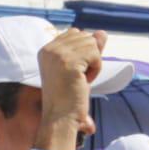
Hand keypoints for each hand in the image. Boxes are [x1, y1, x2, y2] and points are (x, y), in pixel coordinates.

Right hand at [35, 29, 105, 149]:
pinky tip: (84, 80)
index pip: (75, 33)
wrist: (61, 116)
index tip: (73, 71)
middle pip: (85, 36)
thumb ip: (89, 48)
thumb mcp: (80, 66)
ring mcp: (58, 54)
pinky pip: (96, 55)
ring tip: (80, 79)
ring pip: (92, 44)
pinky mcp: (68, 61)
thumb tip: (102, 32)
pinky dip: (96, 69)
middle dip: (89, 56)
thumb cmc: (70, 95)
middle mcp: (49, 49)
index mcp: (46, 49)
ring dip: (93, 63)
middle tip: (77, 76)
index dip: (83, 51)